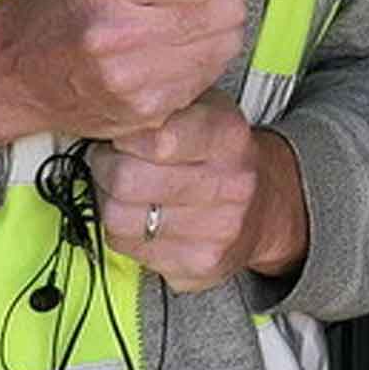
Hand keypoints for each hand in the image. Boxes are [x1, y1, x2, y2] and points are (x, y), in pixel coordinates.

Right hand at [0, 0, 248, 149]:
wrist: (18, 68)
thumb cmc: (59, 2)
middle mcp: (118, 34)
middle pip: (224, 10)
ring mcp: (134, 81)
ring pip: (226, 45)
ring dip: (215, 27)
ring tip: (181, 18)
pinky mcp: (147, 112)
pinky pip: (210, 78)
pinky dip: (201, 61)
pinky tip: (172, 50)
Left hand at [91, 99, 306, 292]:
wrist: (264, 208)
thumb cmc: (217, 154)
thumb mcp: (203, 108)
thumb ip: (162, 105)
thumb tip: (109, 113)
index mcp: (228, 135)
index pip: (157, 139)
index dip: (122, 135)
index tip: (121, 133)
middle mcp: (230, 185)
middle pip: (125, 180)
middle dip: (104, 166)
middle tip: (111, 160)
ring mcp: (218, 231)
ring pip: (117, 218)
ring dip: (107, 200)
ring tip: (123, 189)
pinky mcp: (199, 265)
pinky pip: (125, 247)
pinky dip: (121, 231)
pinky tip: (140, 217)